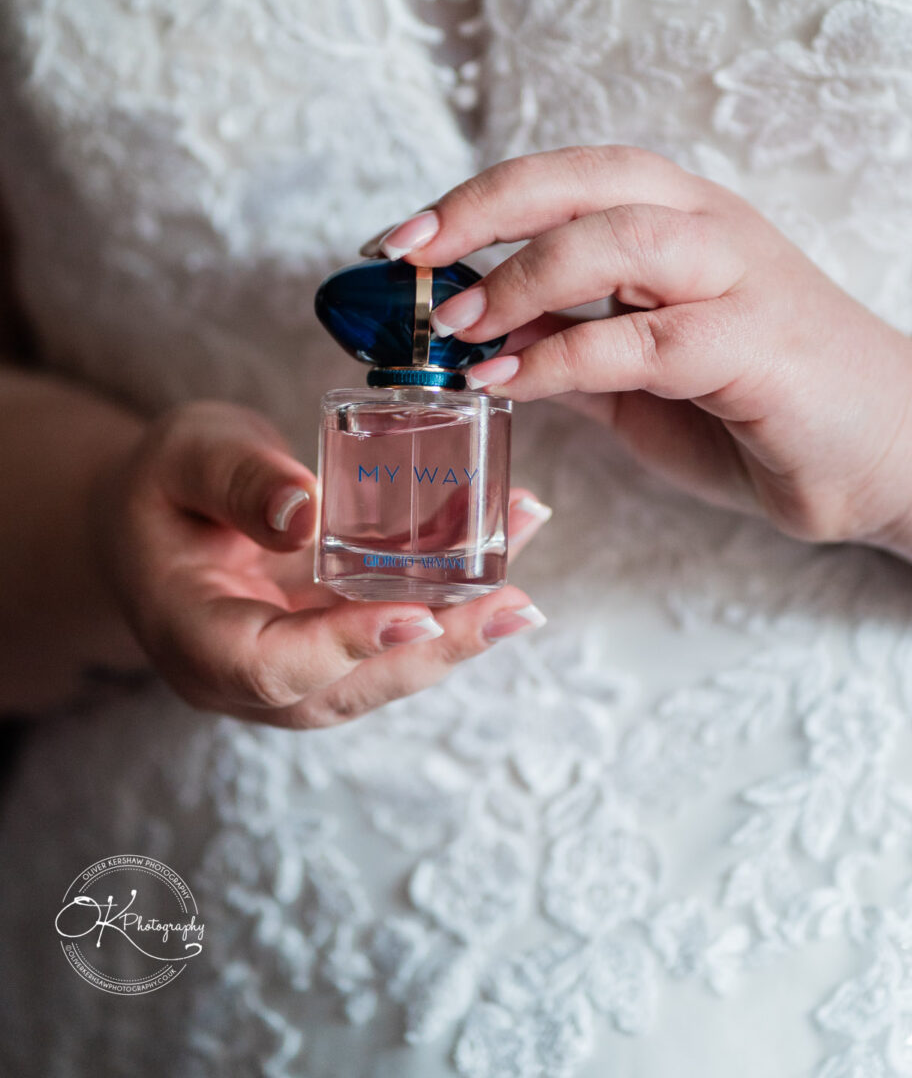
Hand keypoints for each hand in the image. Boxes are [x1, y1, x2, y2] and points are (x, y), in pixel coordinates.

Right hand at [90, 400, 548, 727]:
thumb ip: (238, 480)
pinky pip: (391, 637)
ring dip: (459, 630)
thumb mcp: (186, 456)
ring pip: (381, 671)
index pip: (270, 667)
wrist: (156, 515)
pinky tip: (501, 563)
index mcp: (193, 637)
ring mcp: (292, 672)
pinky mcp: (329, 649)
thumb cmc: (165, 482)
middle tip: (515, 604)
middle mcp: (245, 679)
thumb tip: (308, 510)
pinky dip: (447, 605)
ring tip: (524, 588)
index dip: (346, 648)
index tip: (415, 614)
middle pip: (348, 686)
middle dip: (438, 646)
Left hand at [367, 145, 911, 547]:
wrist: (890, 450)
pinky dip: (565, 357)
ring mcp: (741, 278)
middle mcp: (708, 227)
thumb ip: (570, 347)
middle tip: (407, 259)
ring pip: (619, 240)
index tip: (400, 240)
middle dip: (482, 210)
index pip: (567, 176)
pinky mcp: (762, 345)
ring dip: (523, 278)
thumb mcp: (640, 377)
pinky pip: (647, 339)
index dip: (478, 196)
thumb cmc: (759, 406)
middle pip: (584, 182)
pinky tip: (508, 382)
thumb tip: (478, 337)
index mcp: (678, 218)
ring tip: (458, 326)